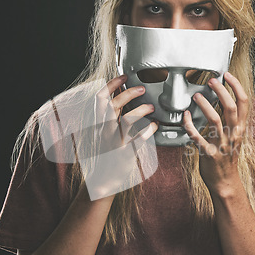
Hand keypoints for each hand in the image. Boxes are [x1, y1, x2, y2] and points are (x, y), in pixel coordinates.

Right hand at [84, 75, 157, 199]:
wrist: (103, 179)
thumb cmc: (107, 151)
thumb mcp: (104, 131)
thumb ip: (111, 115)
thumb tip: (119, 93)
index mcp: (99, 123)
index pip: (100, 99)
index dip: (111, 84)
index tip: (124, 75)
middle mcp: (104, 131)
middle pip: (113, 105)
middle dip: (128, 93)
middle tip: (142, 89)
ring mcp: (115, 142)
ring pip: (127, 120)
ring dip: (141, 110)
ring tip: (151, 108)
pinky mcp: (125, 154)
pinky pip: (138, 139)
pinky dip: (148, 130)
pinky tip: (155, 125)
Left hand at [183, 72, 247, 195]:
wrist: (225, 183)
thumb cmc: (226, 157)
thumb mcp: (234, 137)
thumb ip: (230, 120)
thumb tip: (222, 100)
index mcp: (239, 128)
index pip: (244, 103)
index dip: (236, 87)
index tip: (227, 75)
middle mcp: (233, 135)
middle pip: (231, 107)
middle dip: (222, 91)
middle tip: (212, 81)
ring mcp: (221, 145)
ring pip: (216, 120)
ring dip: (206, 105)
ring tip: (197, 96)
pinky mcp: (208, 154)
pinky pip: (197, 137)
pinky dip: (190, 125)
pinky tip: (184, 116)